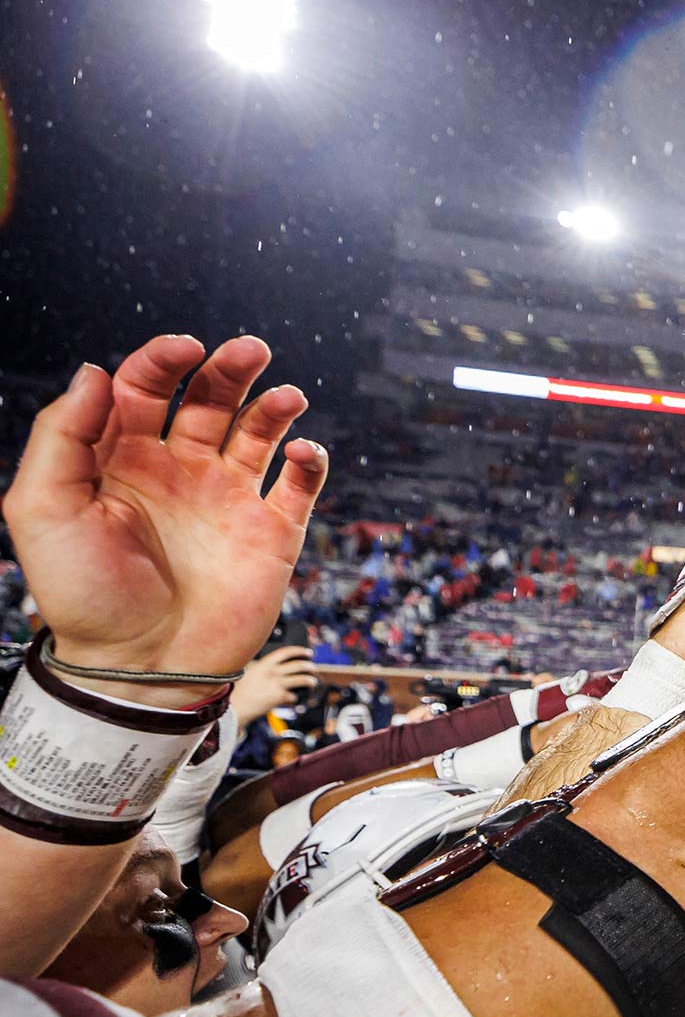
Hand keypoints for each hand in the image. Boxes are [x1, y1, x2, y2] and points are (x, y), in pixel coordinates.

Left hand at [3, 336, 326, 703]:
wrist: (141, 667)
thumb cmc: (84, 595)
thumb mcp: (42, 508)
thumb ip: (62, 435)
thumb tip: (99, 370)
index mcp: (122, 460)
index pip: (146, 388)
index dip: (165, 360)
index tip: (186, 348)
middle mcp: (179, 472)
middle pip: (210, 399)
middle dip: (230, 368)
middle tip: (250, 350)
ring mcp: (229, 501)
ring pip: (259, 433)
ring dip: (275, 406)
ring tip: (287, 398)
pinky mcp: (272, 534)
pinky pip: (300, 485)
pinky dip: (309, 459)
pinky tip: (301, 451)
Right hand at [231, 646, 317, 724]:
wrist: (234, 708)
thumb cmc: (238, 693)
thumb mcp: (248, 674)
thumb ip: (262, 670)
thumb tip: (277, 670)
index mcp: (263, 664)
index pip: (285, 652)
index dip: (299, 651)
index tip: (308, 652)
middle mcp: (271, 671)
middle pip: (298, 665)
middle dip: (310, 666)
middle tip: (313, 668)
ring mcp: (276, 683)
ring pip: (302, 679)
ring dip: (311, 681)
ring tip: (313, 682)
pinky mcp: (279, 696)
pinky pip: (293, 696)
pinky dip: (294, 699)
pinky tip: (292, 700)